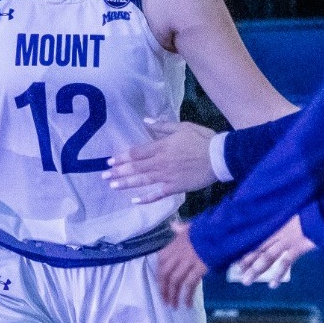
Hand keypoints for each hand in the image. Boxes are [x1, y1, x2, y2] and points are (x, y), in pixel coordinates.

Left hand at [103, 120, 219, 202]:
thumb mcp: (182, 126)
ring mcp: (166, 176)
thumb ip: (162, 126)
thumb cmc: (202, 139)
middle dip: (118, 172)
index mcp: (161, 147)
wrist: (219, 157)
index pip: (136, 153)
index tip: (110, 161)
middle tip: (104, 176)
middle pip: (135, 168)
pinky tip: (134, 201)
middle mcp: (160, 162)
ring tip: (113, 186)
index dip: (122, 157)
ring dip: (126, 183)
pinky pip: (157, 194)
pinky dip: (145, 198)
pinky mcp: (175, 187)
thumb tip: (145, 121)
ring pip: (142, 181)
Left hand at [154, 223, 209, 307]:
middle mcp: (177, 254)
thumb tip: (174, 226)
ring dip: (173, 296)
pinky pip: (189, 284)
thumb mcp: (191, 226)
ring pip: (175, 281)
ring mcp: (188, 261)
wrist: (220, 230)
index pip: (160, 263)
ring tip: (174, 306)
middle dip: (164, 289)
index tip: (162, 287)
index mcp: (173, 245)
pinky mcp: (199, 268)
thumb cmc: (206, 229)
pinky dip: (187, 296)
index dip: (160, 277)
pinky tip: (188, 304)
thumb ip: (181, 229)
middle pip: (165, 275)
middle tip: (165, 301)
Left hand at [229, 215, 314, 286]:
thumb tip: (277, 232)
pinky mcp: (298, 247)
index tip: (236, 260)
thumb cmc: (311, 212)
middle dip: (247, 262)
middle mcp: (278, 233)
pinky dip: (279, 273)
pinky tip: (272, 284)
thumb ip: (285, 224)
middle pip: (258, 249)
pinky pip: (286, 262)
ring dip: (256, 269)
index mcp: (276, 225)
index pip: (257, 239)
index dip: (246, 250)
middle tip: (237, 273)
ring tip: (246, 281)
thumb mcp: (293, 215)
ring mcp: (287, 240)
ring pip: (267, 256)